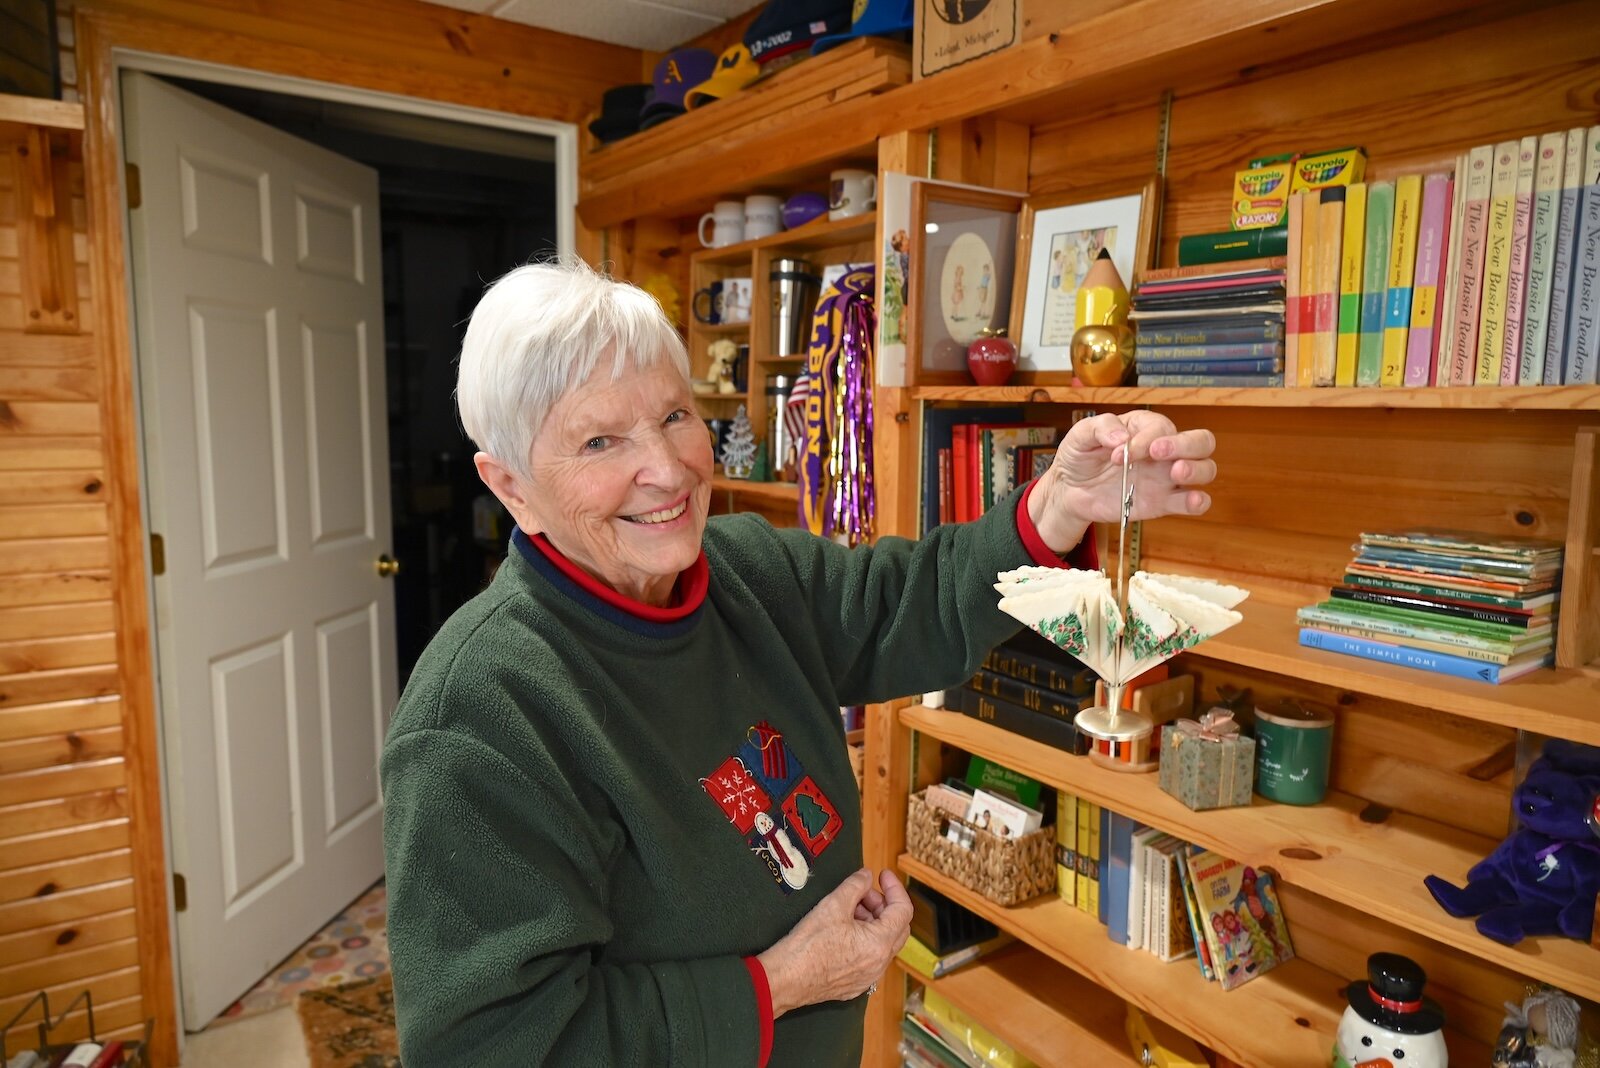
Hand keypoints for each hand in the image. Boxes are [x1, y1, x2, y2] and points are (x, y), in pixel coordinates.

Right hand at [757, 868, 911, 1017]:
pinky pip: (869, 958)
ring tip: (847, 910)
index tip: (882, 875)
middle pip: (896, 928)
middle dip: (883, 905)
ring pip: (882, 944)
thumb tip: (866, 876)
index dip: (895, 888)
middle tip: (862, 892)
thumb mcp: (833, 904)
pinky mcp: (855, 985)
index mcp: (880, 943)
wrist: (786, 979)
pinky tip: (843, 931)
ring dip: (872, 922)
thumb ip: (856, 885)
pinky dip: (864, 940)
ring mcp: (868, 977)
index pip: (903, 910)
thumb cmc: (808, 943)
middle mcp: (880, 964)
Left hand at [1028, 411, 1216, 553]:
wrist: (1070, 490)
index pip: (1162, 428)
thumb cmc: (1080, 456)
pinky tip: (1190, 501)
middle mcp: (1164, 451)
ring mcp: (1166, 478)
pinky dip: (1198, 502)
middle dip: (1186, 445)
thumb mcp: (1081, 434)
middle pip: (1201, 442)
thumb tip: (1122, 438)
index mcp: (1145, 428)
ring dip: (1197, 470)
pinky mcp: (1164, 503)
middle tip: (1158, 453)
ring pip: (1205, 469)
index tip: (1119, 453)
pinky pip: (1193, 502)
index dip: (1145, 439)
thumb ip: (1100, 428)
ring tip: (1175, 472)